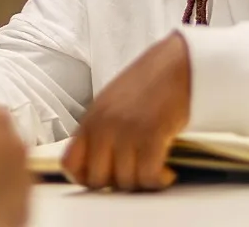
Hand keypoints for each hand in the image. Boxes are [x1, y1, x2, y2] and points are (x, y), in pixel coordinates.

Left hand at [61, 33, 190, 190]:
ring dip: (142, 182)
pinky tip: (167, 172)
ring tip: (155, 169)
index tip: (105, 177)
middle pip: (98, 180)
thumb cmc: (149, 83)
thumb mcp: (112, 103)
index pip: (70, 164)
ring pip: (125, 182)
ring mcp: (126, 132)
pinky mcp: (151, 136)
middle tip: (135, 173)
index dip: (85, 178)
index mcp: (91, 119)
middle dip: (118, 183)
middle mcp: (103, 127)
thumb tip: (100, 164)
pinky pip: (149, 177)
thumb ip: (100, 130)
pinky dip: (159, 180)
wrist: (177, 64)